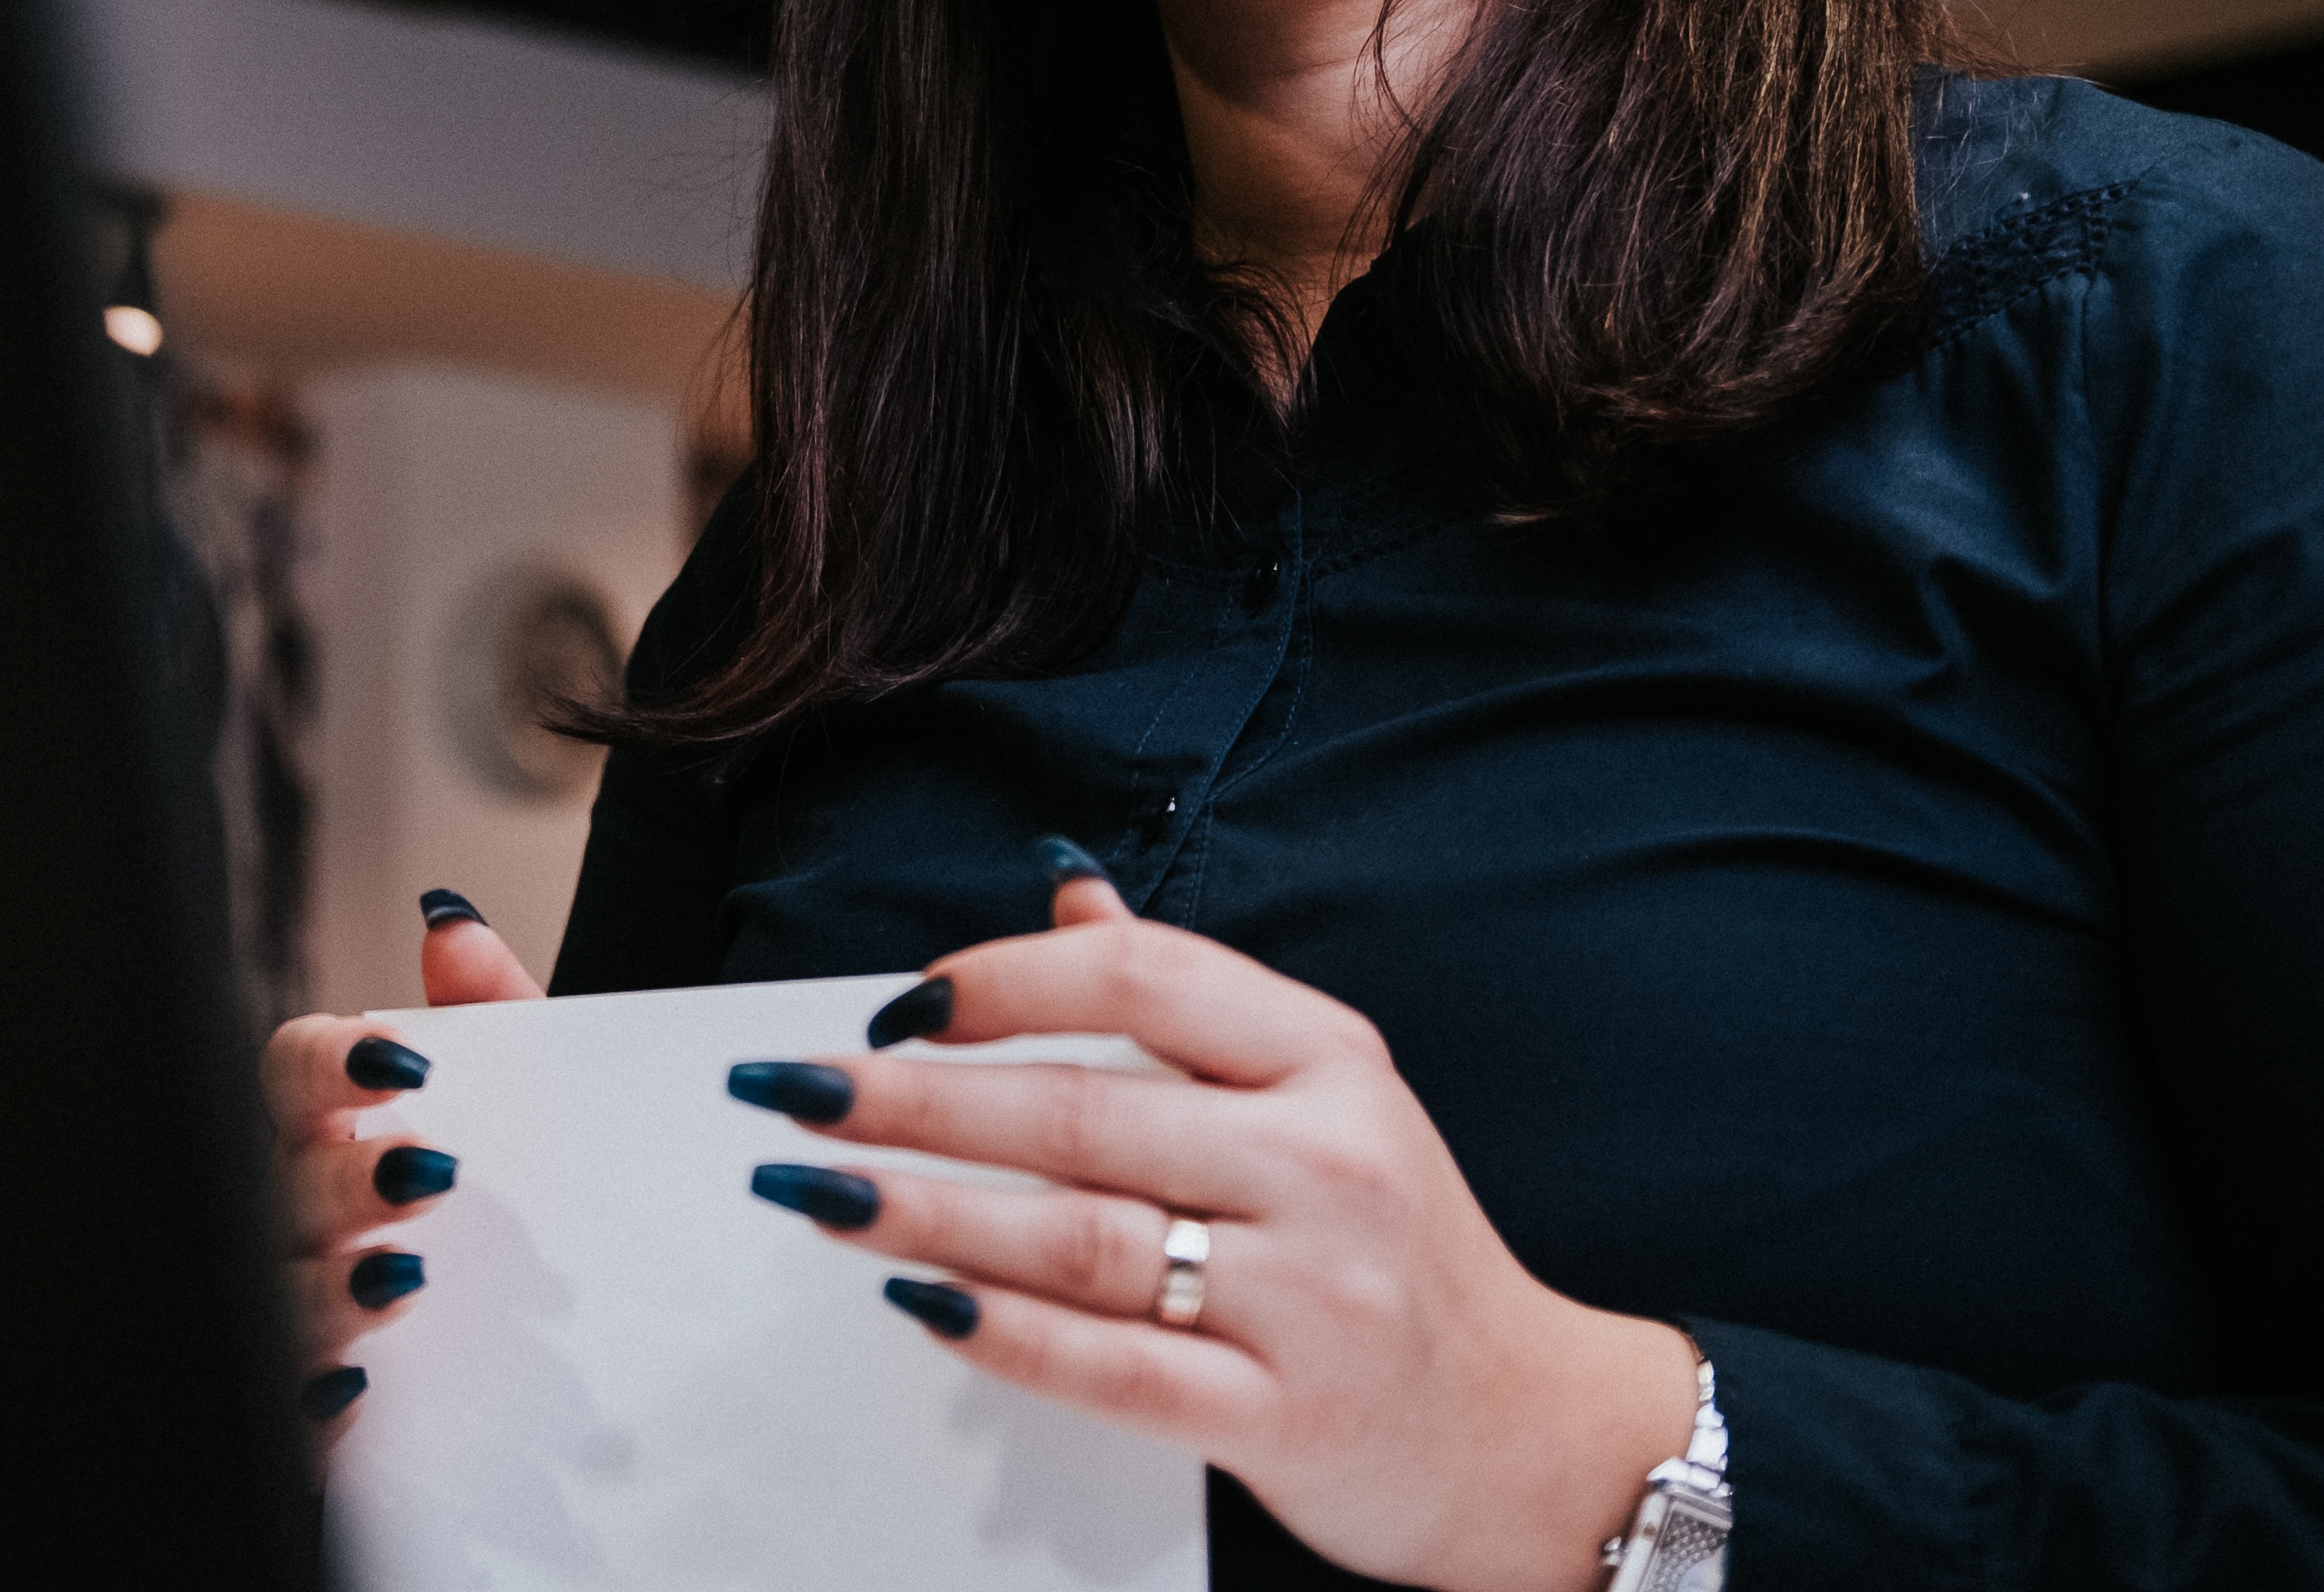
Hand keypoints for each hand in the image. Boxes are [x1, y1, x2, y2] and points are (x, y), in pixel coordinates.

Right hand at [259, 889, 542, 1424]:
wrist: (586, 1344)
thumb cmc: (524, 1205)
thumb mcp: (534, 1107)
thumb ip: (496, 1010)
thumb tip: (450, 924)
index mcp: (342, 1130)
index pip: (292, 1070)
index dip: (330, 1060)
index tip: (402, 1061)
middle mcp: (307, 1215)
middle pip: (281, 1182)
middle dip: (342, 1177)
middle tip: (426, 1176)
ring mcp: (306, 1310)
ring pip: (273, 1292)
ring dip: (327, 1287)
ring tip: (403, 1282)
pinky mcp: (326, 1409)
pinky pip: (293, 1406)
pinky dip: (318, 1399)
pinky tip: (363, 1389)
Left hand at [730, 858, 1692, 1591]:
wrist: (1532, 1434)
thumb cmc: (1395, 1251)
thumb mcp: (1322, 1094)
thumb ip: (1186, 997)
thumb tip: (1062, 890)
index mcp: (1326, 1059)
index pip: (1140, 976)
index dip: (1000, 981)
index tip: (892, 1006)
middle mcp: (1326, 1163)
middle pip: (1079, 1111)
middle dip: (912, 1099)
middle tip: (790, 1090)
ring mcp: (1314, 1297)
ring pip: (1079, 1237)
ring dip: (923, 1210)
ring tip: (814, 1191)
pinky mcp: (1291, 1417)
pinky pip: (1114, 1369)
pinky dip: (1003, 1333)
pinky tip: (917, 1302)